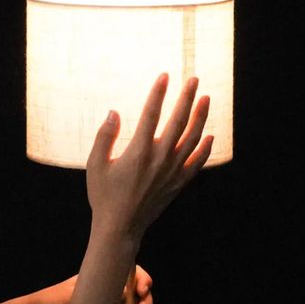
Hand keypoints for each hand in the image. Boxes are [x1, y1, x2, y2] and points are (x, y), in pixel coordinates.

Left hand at [23, 264, 156, 303]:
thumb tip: (124, 294)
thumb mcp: (74, 293)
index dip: (142, 279)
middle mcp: (113, 293)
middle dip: (147, 301)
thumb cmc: (55, 299)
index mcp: (106, 280)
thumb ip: (96, 294)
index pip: (132, 273)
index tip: (142, 290)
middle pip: (140, 292)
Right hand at [86, 73, 213, 238]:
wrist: (120, 227)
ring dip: (200, 117)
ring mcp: (172, 171)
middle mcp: (159, 158)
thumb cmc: (103, 195)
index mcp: (138, 151)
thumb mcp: (95, 165)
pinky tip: (209, 135)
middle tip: (193, 79)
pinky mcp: (178, 183)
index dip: (158, 93)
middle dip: (187, 98)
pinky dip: (205, 148)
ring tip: (206, 98)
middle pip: (178, 121)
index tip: (164, 76)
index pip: (151, 114)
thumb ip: (104, 137)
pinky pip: (197, 162)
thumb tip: (114, 112)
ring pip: (192, 138)